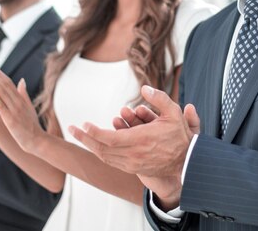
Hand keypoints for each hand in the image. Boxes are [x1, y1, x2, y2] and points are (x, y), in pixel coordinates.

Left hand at [0, 63, 43, 152]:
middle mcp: (17, 101)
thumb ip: (24, 93)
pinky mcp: (10, 119)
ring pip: (2, 91)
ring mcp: (14, 110)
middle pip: (4, 83)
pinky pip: (1, 105)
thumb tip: (22, 80)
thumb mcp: (29, 107)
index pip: (8, 81)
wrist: (37, 140)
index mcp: (21, 98)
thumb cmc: (32, 126)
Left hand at [70, 85, 197, 207]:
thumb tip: (144, 88)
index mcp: (140, 140)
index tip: (84, 124)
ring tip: (80, 135)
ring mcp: (132, 164)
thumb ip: (159, 98)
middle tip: (71, 129)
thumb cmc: (180, 136)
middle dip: (84, 138)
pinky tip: (94, 145)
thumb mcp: (174, 113)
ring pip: (105, 157)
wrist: (186, 163)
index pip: (109, 138)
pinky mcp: (133, 169)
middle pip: (101, 149)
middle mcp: (133, 154)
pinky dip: (101, 153)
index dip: (94, 132)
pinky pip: (111, 162)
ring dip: (90, 146)